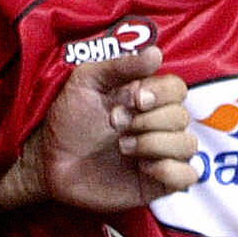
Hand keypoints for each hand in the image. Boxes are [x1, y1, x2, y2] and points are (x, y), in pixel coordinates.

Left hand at [0, 45, 198, 215]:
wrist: (50, 160)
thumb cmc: (69, 118)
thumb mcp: (87, 82)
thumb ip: (120, 66)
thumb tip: (156, 53)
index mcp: (147, 97)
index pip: (177, 89)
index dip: (161, 93)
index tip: (136, 99)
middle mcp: (158, 124)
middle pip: (181, 116)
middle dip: (147, 120)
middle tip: (115, 124)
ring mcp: (160, 154)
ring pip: (187, 145)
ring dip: (155, 144)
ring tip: (123, 147)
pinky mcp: (158, 183)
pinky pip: (187, 176)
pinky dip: (169, 170)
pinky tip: (142, 168)